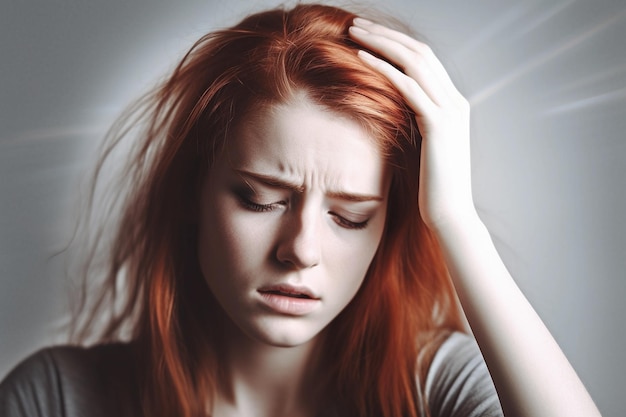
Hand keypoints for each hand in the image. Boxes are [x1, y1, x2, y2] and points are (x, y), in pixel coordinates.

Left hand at [349, 18, 475, 229]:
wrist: (450, 214)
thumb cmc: (431, 187)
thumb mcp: (422, 147)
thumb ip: (414, 124)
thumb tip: (391, 112)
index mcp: (452, 104)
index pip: (424, 60)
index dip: (395, 43)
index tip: (367, 35)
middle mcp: (455, 101)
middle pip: (419, 52)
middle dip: (385, 35)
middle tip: (355, 23)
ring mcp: (450, 111)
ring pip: (414, 62)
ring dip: (381, 43)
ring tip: (353, 32)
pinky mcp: (439, 125)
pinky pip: (408, 87)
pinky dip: (384, 68)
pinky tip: (361, 57)